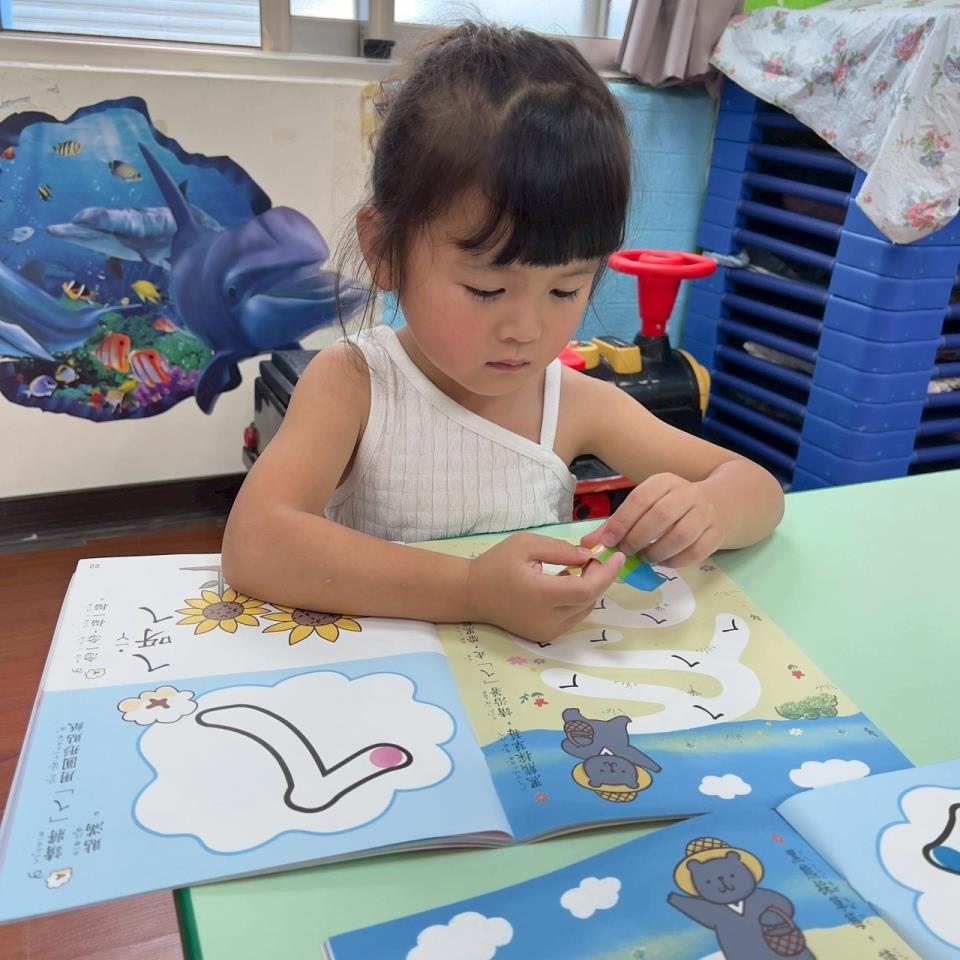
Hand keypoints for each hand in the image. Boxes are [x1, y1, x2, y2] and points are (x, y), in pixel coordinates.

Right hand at [465, 533, 624, 642]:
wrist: (471, 594)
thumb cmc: (496, 565)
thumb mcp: (526, 545)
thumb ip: (559, 549)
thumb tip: (588, 557)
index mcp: (541, 595)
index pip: (587, 589)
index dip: (607, 573)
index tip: (617, 556)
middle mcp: (547, 619)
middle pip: (590, 600)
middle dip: (599, 577)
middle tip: (592, 557)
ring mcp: (546, 630)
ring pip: (584, 610)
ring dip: (589, 589)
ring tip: (577, 568)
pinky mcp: (544, 635)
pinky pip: (572, 617)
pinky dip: (577, 600)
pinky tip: (566, 583)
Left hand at [580, 473, 723, 567]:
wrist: (717, 503)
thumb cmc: (670, 506)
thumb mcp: (644, 505)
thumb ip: (616, 523)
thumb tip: (588, 543)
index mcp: (664, 482)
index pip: (641, 498)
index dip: (622, 521)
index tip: (608, 542)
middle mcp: (687, 493)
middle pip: (661, 516)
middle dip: (638, 538)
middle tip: (626, 552)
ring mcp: (705, 513)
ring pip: (682, 535)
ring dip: (658, 551)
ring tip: (644, 558)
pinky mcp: (716, 533)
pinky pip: (697, 551)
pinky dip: (676, 560)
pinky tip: (663, 562)